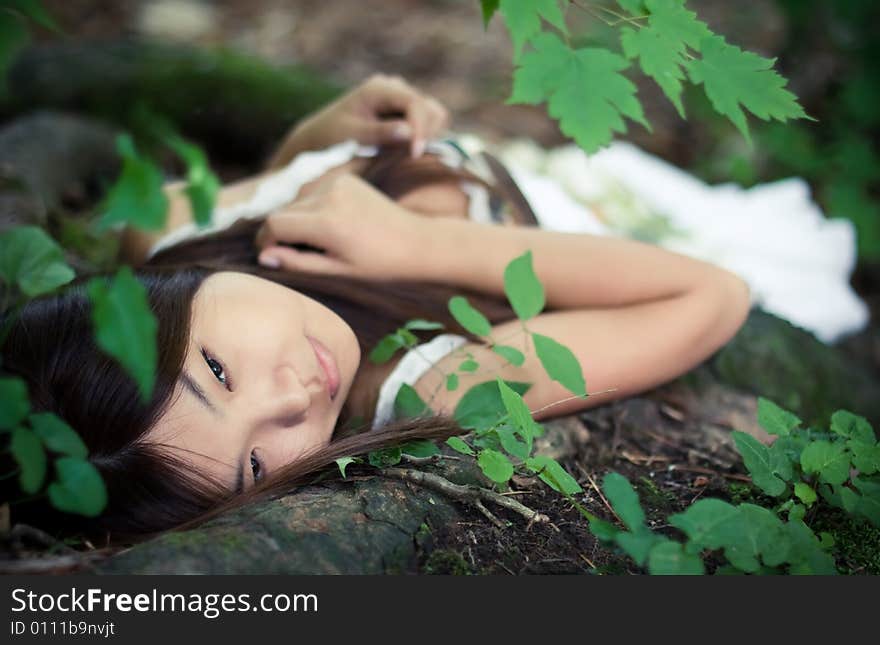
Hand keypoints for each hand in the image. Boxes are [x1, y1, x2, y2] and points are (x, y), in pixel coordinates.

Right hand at [254, 174, 424, 279]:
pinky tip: (336, 225)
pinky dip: (315, 209)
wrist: (417, 242)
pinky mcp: (346, 177)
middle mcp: (328, 196)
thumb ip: (297, 262)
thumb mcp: (337, 271)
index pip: (274, 224)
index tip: (270, 256)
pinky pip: (315, 193)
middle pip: (284, 212)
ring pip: (297, 202)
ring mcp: (338, 182)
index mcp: (326, 223)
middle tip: (299, 255)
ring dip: (299, 220)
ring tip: (322, 242)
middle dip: (283, 233)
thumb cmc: (379, 264)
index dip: (266, 242)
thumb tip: (263, 257)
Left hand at [280, 74, 449, 159]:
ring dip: (426, 136)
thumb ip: (380, 133)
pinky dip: (423, 138)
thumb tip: (409, 132)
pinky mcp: (406, 112)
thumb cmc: (331, 138)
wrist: (320, 138)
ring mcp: (402, 98)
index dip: (420, 128)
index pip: (414, 104)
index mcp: (379, 88)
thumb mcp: (352, 137)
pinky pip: (428, 124)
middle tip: (408, 158)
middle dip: (425, 134)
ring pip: (434, 115)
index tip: (415, 154)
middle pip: (430, 108)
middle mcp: (395, 87)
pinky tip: (406, 152)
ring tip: (405, 155)